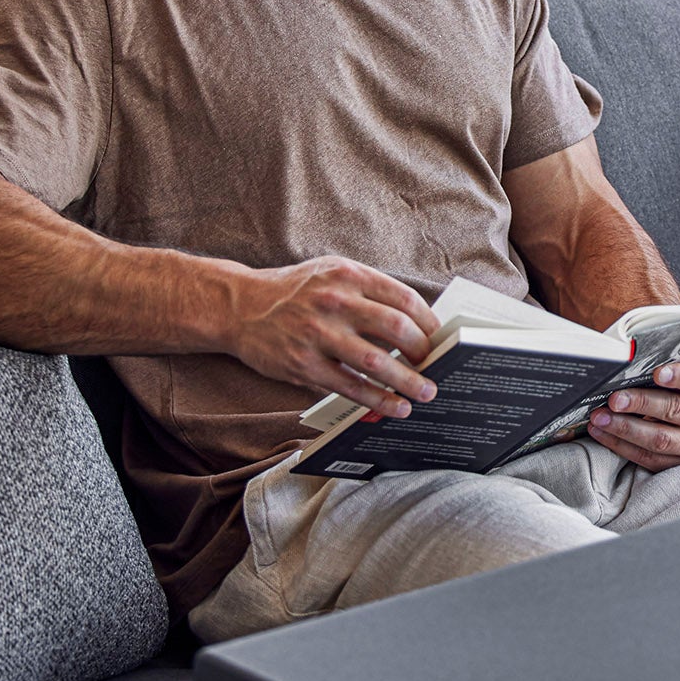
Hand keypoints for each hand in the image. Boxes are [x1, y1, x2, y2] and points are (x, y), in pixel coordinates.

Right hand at [226, 257, 439, 417]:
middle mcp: (334, 301)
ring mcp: (318, 334)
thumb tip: (414, 322)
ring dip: (407, 381)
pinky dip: (378, 400)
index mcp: (346, 275)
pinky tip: (395, 407)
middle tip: (434, 366)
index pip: (402, 298)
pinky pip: (350, 386)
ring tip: (425, 393)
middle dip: (422, 351)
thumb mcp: (330, 273)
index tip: (439, 339)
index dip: (428, 322)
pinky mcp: (304, 364)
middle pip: (395, 327)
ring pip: (375, 362)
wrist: (240, 307)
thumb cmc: (293, 292)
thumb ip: (368, 291)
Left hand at [586, 360, 679, 470]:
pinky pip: (646, 456)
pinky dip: (619, 444)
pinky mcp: (677, 463)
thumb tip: (631, 357)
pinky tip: (600, 431)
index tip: (657, 373)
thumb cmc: (678, 388)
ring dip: (625, 427)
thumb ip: (665, 364)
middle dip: (641, 403)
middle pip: (676, 410)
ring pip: (659, 438)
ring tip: (600, 417)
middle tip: (614, 398)